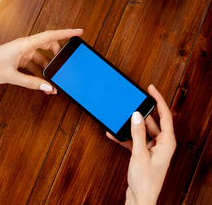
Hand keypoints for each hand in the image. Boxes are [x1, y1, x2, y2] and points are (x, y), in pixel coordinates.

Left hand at [0, 29, 82, 92]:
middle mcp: (26, 46)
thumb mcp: (11, 76)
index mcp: (25, 44)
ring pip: (43, 58)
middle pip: (49, 46)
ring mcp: (24, 52)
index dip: (66, 33)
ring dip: (49, 69)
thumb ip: (31, 83)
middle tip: (65, 66)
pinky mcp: (21, 59)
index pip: (50, 36)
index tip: (79, 32)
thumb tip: (48, 87)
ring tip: (54, 81)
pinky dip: (41, 73)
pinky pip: (36, 64)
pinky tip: (44, 83)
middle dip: (59, 56)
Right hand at [107, 85, 175, 204]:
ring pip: (143, 129)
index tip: (151, 89)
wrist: (140, 199)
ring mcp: (153, 148)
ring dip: (132, 125)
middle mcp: (162, 143)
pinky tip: (115, 133)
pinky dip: (127, 136)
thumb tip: (137, 115)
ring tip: (122, 118)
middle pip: (153, 121)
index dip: (158, 100)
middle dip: (142, 112)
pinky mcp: (144, 152)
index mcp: (167, 142)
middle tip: (133, 102)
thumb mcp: (139, 154)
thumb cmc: (145, 181)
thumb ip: (137, 133)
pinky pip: (136, 139)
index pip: (165, 115)